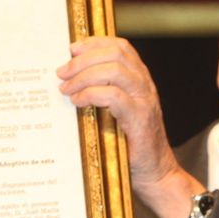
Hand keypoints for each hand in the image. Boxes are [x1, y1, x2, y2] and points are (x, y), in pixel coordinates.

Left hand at [57, 37, 197, 217]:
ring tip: (66, 88)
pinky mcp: (140, 119)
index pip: (119, 47)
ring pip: (114, 70)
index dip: (94, 43)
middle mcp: (145, 85)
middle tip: (62, 73)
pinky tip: (77, 102)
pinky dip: (91, 94)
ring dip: (83, 76)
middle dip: (83, 59)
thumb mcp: (117, 113)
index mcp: (139, 80)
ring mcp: (144, 101)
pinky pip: (113, 96)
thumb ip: (102, 94)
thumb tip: (67, 81)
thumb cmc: (131, 146)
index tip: (71, 50)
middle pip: (115, 54)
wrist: (156, 174)